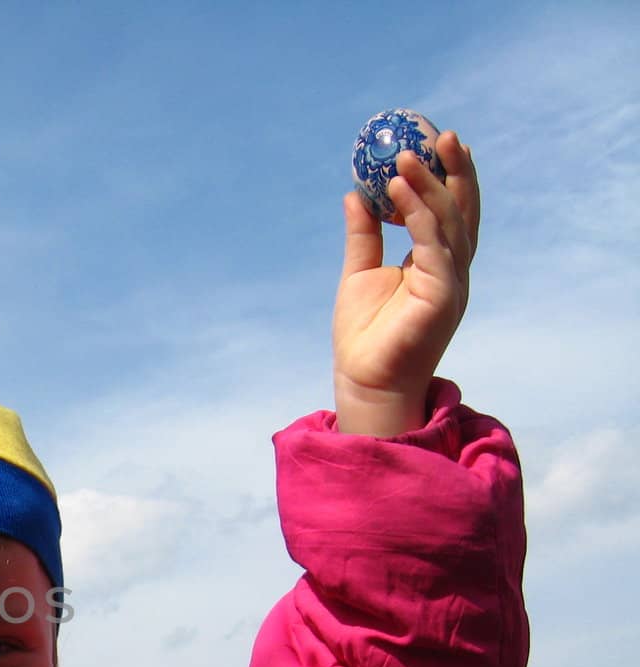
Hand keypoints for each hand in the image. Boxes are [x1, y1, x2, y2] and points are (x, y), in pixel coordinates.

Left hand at [332, 131, 479, 435]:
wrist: (364, 380)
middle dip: (455, 171)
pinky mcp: (442, 295)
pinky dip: (419, 214)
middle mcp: (451, 269)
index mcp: (436, 264)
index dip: (451, 177)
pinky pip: (434, 245)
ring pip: (448, 222)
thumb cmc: (364, 335)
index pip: (451, 211)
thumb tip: (356, 193)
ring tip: (404, 159)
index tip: (438, 144)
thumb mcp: (359, 273)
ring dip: (429, 185)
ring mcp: (451, 282)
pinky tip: (399, 190)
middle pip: (462, 210)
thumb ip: (364, 234)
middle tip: (440, 135)